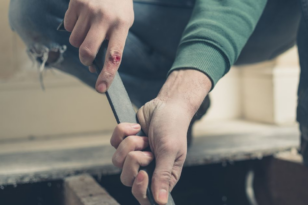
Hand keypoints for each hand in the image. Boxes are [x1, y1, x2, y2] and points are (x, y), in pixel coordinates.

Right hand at [64, 0, 133, 92]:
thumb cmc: (118, 7)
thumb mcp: (123, 22)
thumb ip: (111, 42)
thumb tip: (94, 65)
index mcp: (122, 25)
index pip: (114, 56)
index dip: (107, 74)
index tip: (101, 88)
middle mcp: (105, 18)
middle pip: (87, 51)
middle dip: (85, 59)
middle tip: (88, 58)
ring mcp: (89, 10)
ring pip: (74, 41)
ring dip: (79, 41)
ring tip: (89, 28)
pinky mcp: (76, 3)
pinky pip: (67, 26)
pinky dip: (73, 26)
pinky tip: (82, 17)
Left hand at [111, 70, 210, 204]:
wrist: (167, 104)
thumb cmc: (173, 127)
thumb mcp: (170, 151)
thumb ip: (162, 176)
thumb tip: (162, 202)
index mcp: (163, 176)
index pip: (146, 197)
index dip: (140, 189)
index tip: (142, 174)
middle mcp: (149, 169)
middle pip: (127, 179)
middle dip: (133, 161)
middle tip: (147, 150)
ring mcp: (136, 157)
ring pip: (117, 162)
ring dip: (130, 144)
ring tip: (144, 137)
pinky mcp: (126, 144)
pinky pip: (114, 144)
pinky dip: (123, 132)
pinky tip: (137, 126)